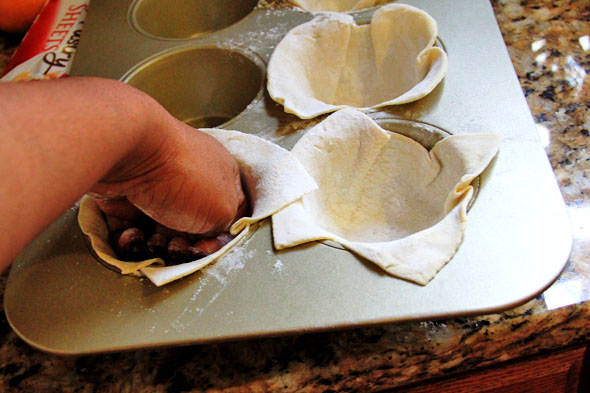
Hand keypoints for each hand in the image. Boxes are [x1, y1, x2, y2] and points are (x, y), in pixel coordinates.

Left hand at [90, 116, 245, 234]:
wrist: (127, 151)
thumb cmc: (183, 176)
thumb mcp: (223, 210)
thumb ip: (223, 226)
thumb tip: (207, 234)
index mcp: (220, 173)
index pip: (226, 211)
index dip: (217, 236)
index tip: (203, 247)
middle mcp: (191, 175)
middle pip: (191, 224)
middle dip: (181, 242)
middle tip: (174, 245)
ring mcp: (157, 181)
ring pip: (159, 227)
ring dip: (154, 242)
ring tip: (148, 240)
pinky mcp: (126, 189)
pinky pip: (130, 221)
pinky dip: (129, 233)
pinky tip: (128, 233)